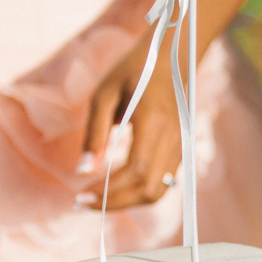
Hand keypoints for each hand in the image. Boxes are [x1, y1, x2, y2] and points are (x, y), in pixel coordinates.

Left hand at [79, 30, 181, 209]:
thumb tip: (82, 172)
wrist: (170, 58)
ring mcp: (181, 146)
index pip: (134, 171)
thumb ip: (94, 135)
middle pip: (149, 189)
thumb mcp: (104, 95)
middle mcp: (173, 138)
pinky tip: (117, 187)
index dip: (107, 190)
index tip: (80, 195)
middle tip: (84, 202)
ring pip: (158, 191)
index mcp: (154, 122)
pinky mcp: (181, 150)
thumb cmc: (132, 71)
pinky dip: (139, 192)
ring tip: (99, 199)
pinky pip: (162, 182)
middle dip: (116, 203)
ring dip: (128, 202)